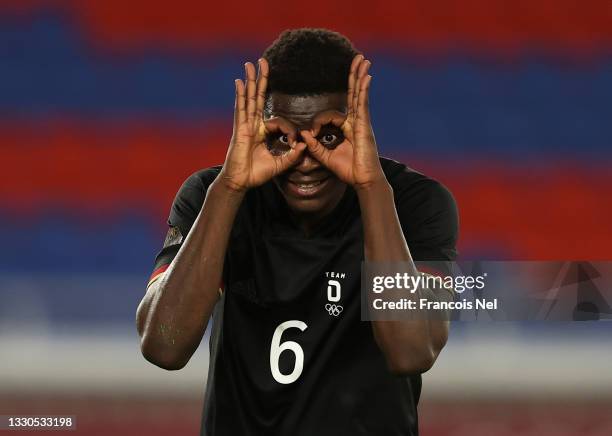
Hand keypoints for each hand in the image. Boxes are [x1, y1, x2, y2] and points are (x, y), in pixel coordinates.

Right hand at [219, 59, 305, 192]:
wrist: (240, 182)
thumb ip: (292, 156)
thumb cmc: (255, 174)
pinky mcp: (239, 129)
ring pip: (249, 99)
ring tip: (250, 64)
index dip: (288, 129)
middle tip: (263, 61)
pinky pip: (241, 109)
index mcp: (261, 131)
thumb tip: (305, 145)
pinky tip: (240, 82)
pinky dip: (241, 95)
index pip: (275, 118)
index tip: (296, 140)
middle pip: (258, 98)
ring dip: (251, 81)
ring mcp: (244, 125)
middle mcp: (252, 125)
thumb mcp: (279, 164)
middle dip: (261, 80)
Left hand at [301, 55, 384, 189]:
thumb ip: (315, 146)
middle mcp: (357, 122)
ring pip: (359, 95)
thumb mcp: (326, 158)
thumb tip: (304, 134)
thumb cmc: (349, 171)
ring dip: (360, 76)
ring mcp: (362, 123)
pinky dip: (363, 90)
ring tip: (363, 60)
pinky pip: (363, 104)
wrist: (363, 180)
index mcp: (348, 129)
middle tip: (357, 59)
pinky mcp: (364, 126)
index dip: (320, 122)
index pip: (334, 115)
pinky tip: (366, 76)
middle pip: (354, 95)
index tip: (313, 132)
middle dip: (354, 77)